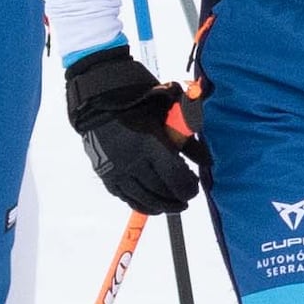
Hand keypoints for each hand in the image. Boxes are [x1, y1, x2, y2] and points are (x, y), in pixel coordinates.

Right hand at [61, 44, 205, 215]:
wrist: (96, 97)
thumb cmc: (138, 99)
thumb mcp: (167, 112)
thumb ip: (187, 138)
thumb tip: (207, 162)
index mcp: (150, 143)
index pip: (176, 179)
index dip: (189, 188)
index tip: (194, 186)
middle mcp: (132, 161)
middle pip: (162, 193)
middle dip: (178, 198)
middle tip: (186, 197)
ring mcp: (117, 170)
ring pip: (144, 200)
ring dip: (162, 206)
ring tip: (173, 205)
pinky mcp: (106, 175)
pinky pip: (126, 197)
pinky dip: (141, 204)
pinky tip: (152, 204)